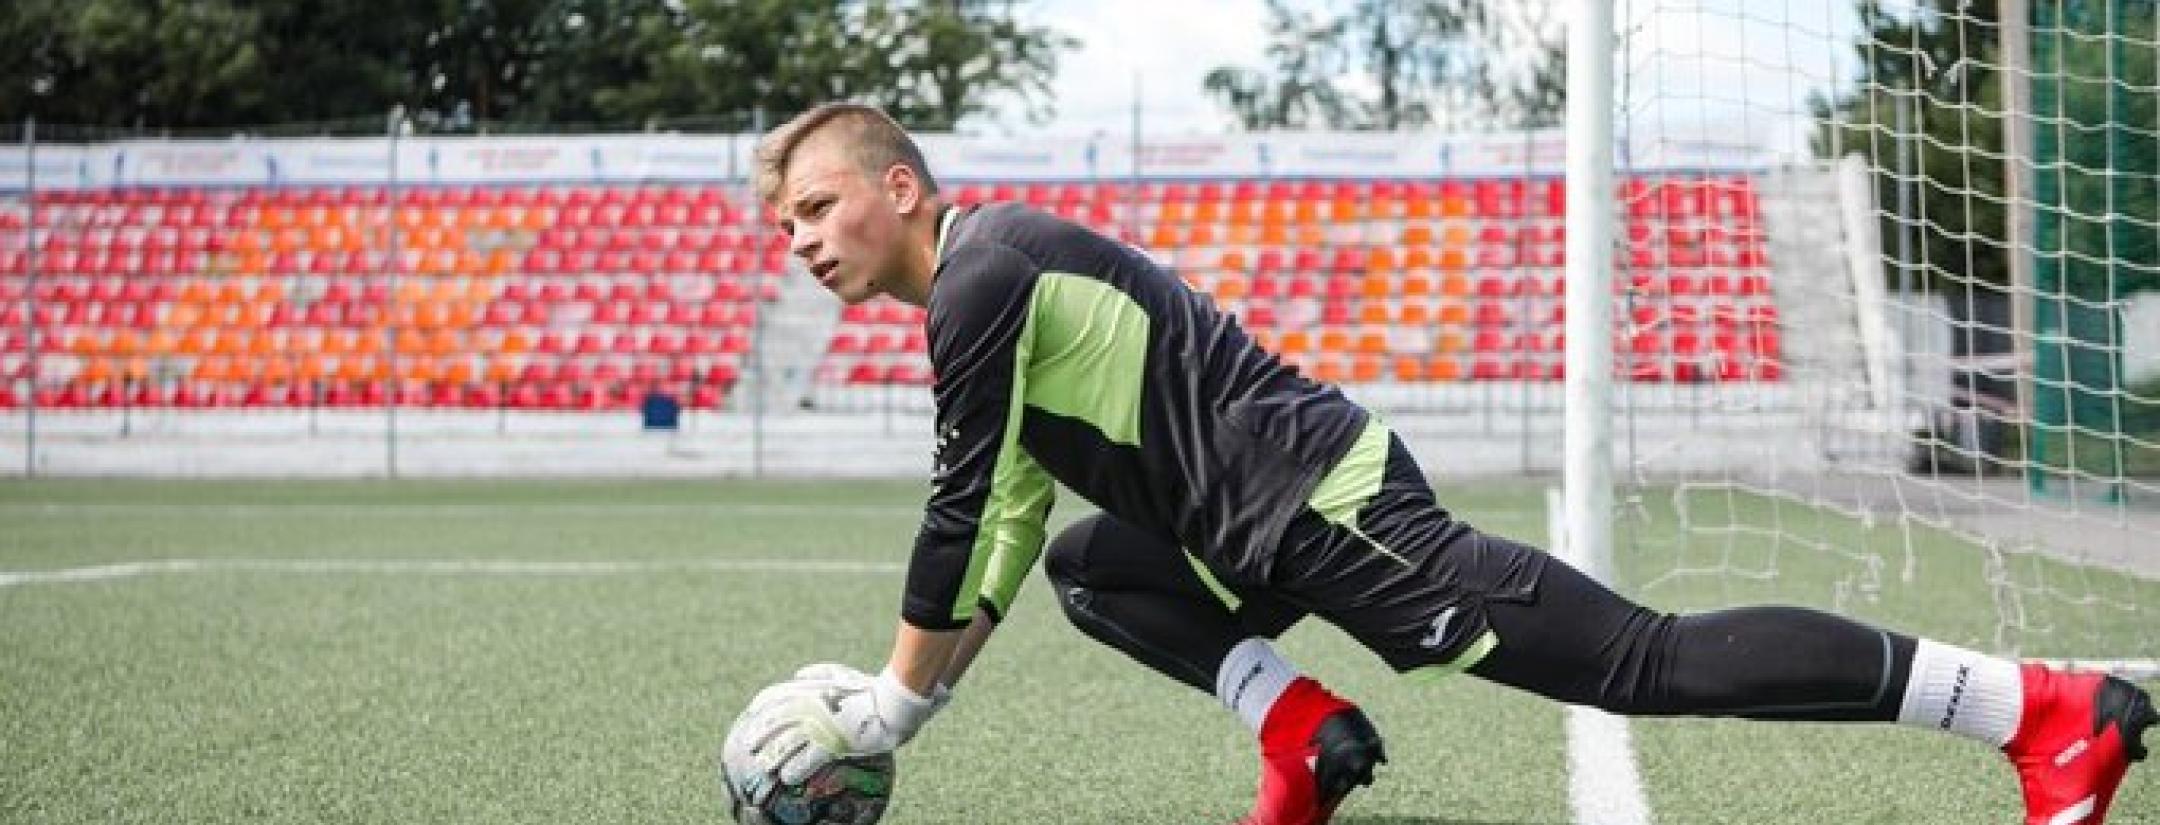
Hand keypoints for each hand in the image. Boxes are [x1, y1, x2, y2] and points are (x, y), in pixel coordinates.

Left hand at [745, 664, 937, 787]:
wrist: (890, 704)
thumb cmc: (867, 688)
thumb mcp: (841, 673)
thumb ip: (818, 672)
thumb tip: (799, 675)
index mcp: (810, 689)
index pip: (775, 695)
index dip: (761, 704)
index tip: (752, 712)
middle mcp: (810, 706)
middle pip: (775, 722)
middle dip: (761, 734)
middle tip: (750, 745)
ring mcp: (820, 726)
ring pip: (787, 743)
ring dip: (774, 756)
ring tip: (766, 767)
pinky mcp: (831, 743)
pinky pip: (807, 759)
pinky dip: (796, 769)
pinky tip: (788, 777)